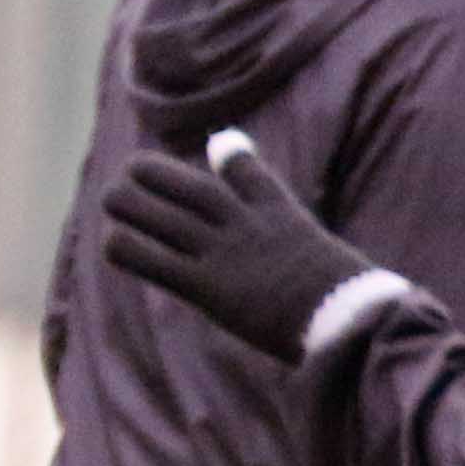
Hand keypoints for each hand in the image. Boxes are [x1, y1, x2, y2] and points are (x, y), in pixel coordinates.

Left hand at [99, 131, 413, 364]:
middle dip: (158, 175)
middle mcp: (248, 228)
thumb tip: (325, 237)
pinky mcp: (209, 288)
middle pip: (190, 188)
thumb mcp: (332, 261)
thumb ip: (309, 241)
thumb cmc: (352, 304)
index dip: (233, 155)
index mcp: (284, 217)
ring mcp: (227, 255)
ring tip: (112, 198)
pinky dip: (129, 249)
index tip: (221, 143)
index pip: (251, 173)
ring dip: (131, 204)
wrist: (350, 322)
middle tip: (134, 170)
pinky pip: (155, 261)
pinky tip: (113, 244)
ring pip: (163, 217)